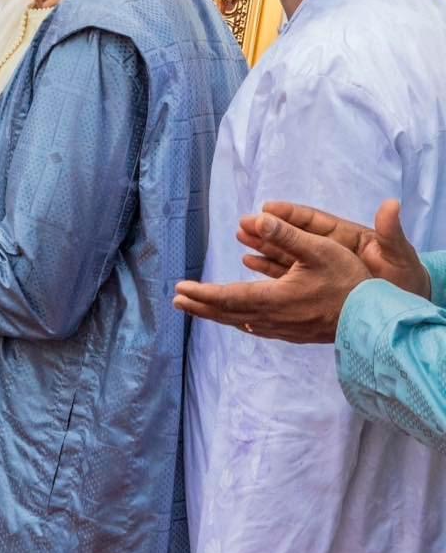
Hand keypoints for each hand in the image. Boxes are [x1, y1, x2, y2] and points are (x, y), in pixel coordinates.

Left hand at [173, 210, 373, 343]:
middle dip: (200, 305)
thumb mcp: (319, 249)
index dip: (201, 293)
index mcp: (274, 299)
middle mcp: (274, 318)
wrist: (375, 320)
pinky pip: (258, 328)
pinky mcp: (295, 333)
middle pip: (227, 313)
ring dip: (216, 314)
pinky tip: (238, 321)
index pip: (227, 296)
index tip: (179, 289)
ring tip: (198, 308)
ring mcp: (284, 329)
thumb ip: (286, 235)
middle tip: (177, 300)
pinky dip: (239, 321)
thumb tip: (256, 219)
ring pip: (240, 322)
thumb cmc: (350, 282)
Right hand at [239, 200, 429, 299]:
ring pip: (288, 255)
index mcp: (348, 237)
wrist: (404, 309)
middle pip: (295, 237)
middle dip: (269, 229)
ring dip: (264, 246)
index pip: (315, 222)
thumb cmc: (406, 277)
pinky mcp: (316, 287)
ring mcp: (322, 269)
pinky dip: (269, 268)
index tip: (268, 207)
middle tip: (244, 222)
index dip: (292, 214)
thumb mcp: (399, 254)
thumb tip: (393, 204)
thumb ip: (391, 231)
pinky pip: (288, 276)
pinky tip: (249, 262)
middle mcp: (331, 251)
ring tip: (241, 237)